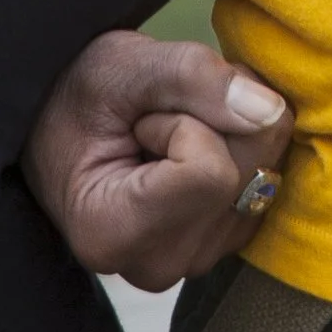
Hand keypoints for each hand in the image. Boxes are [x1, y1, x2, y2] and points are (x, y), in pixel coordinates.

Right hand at [21, 31, 295, 291]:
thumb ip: (192, 77)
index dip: (187, 121)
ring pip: (266, 172)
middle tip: (161, 117)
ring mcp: (194, 260)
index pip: (210, 174)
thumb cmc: (80, 94)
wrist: (60, 124)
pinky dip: (243, 147)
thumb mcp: (121, 67)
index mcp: (113, 232)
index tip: (142, 122)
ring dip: (234, 129)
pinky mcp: (222, 244)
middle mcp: (157, 264)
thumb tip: (269, 111)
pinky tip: (196, 146)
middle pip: (245, 174)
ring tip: (173, 130)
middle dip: (219, 119)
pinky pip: (271, 179)